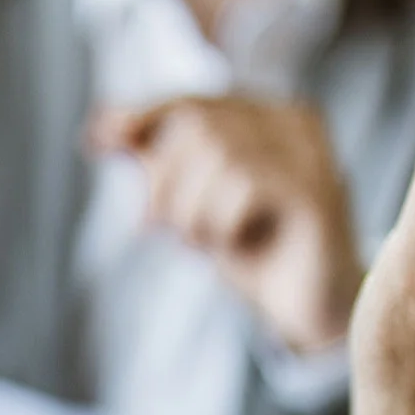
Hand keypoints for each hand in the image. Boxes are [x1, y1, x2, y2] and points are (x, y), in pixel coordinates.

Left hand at [90, 96, 364, 352]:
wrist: (311, 313)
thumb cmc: (255, 252)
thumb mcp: (194, 202)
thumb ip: (157, 162)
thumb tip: (101, 126)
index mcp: (268, 115)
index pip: (193, 101)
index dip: (143, 117)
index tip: (96, 139)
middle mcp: (296, 122)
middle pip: (198, 121)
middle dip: (164, 178)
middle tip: (158, 226)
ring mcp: (312, 154)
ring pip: (218, 151)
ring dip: (191, 208)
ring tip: (201, 241)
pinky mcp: (318, 190)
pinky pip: (245, 183)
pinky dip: (221, 220)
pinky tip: (235, 244)